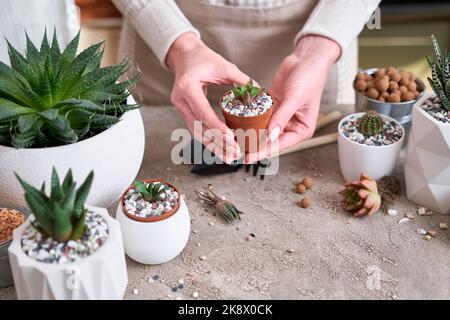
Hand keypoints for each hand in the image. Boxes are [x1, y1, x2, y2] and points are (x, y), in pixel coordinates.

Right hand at [167, 33, 251, 163]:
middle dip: (217, 143)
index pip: (203, 113)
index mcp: (187, 88)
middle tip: (234, 154)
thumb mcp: (225, 66)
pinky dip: (209, 141)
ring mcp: (180, 108)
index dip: (217, 128)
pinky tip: (221, 150)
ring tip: (230, 157)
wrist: (185, 56)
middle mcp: (180, 101)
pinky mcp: (184, 112)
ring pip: (196, 133)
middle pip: (199, 128)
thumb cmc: (204, 59)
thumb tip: (260, 95)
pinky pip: (196, 130)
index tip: (231, 139)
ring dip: (213, 147)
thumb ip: (242, 81)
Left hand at [245, 35, 340, 162]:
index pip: (280, 144)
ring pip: (263, 129)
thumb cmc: (309, 78)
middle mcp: (291, 125)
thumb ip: (282, 117)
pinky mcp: (272, 107)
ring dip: (250, 133)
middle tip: (236, 150)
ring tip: (234, 140)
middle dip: (254, 145)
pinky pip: (259, 115)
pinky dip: (250, 118)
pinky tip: (237, 123)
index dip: (263, 151)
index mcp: (301, 129)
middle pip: (269, 140)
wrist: (307, 58)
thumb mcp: (295, 98)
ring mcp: (280, 116)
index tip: (248, 157)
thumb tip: (270, 136)